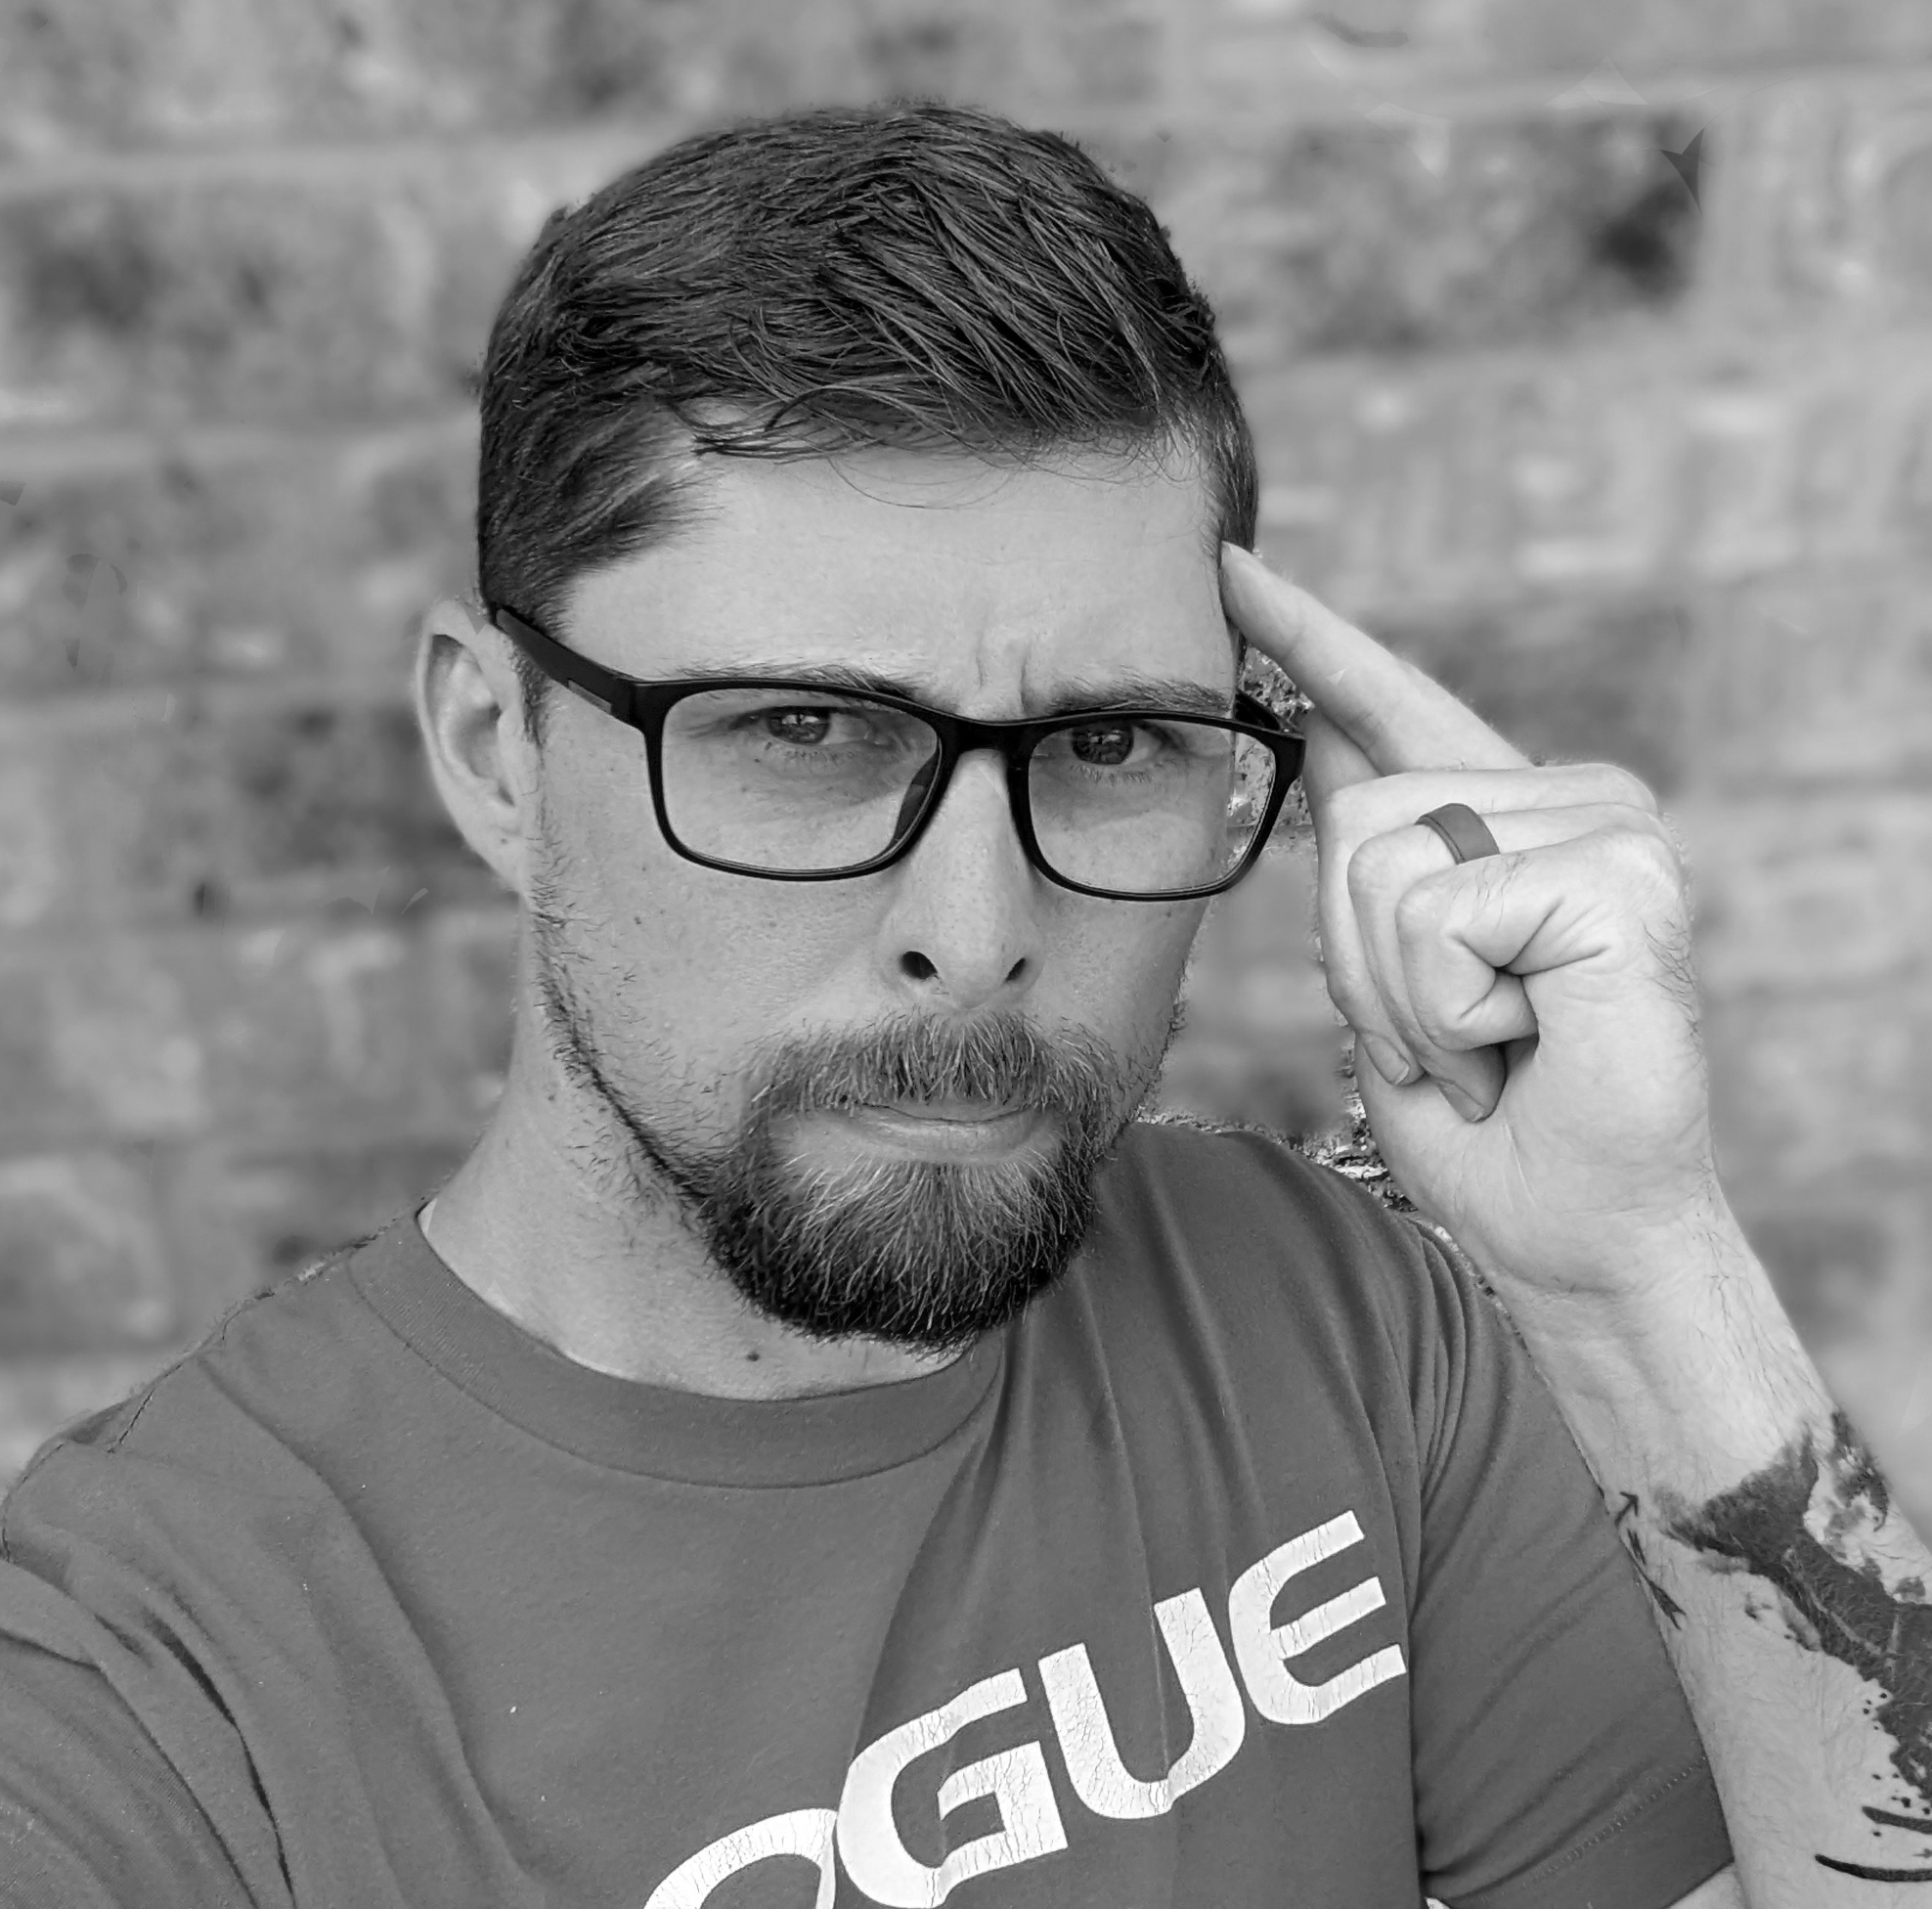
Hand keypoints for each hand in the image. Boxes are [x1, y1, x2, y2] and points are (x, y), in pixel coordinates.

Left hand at [1220, 543, 1721, 1303]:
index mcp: (1506, 816)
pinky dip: (1447, 1011)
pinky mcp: (1624, 874)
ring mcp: (1610, 825)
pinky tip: (1518, 1045)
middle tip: (1451, 1037)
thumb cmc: (1485, 1123)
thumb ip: (1372, 858)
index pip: (1389, 701)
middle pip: (1353, 811)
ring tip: (1486, 1047)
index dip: (1305, 636)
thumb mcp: (1391, 980)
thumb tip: (1316, 728)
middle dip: (1358, 961)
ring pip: (1383, 861)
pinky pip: (1439, 911)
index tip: (1226, 565)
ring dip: (1404, 998)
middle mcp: (1570, 797)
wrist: (1570, 1234)